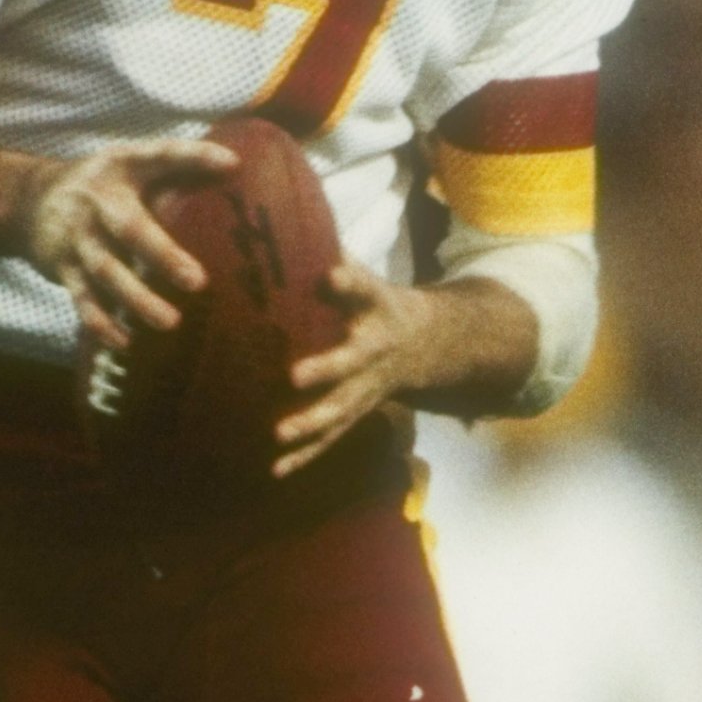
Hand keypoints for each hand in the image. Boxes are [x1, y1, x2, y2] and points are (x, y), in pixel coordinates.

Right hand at [18, 134, 236, 350]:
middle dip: (163, 255)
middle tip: (197, 282)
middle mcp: (98, 199)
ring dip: (137, 299)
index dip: (194, 157)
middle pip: (129, 227)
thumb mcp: (130, 165)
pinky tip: (125, 341)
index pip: (161, 155)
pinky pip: (83, 298)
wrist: (28, 201)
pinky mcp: (63, 267)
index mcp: (123, 165)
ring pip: (106, 270)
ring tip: (170, 322)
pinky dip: (101, 323)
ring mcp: (78, 235)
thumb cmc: (103, 186)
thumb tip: (237, 171)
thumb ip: (176, 170)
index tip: (232, 164)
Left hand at [276, 263, 537, 475]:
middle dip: (325, 372)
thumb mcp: (369, 278)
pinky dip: (304, 457)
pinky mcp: (355, 413)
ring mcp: (367, 389)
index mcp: (376, 311)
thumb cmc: (379, 304)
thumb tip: (285, 230)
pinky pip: (330, 438)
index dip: (347, 283)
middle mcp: (374, 353)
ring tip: (280, 437)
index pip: (362, 290)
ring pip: (340, 409)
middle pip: (350, 363)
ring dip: (310, 425)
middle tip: (294, 377)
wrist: (426, 345)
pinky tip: (275, 472)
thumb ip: (335, 261)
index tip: (331, 275)